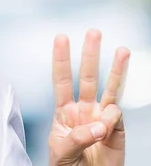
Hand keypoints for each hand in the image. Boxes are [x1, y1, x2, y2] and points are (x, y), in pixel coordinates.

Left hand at [49, 30, 128, 164]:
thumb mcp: (61, 151)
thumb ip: (78, 137)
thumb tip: (100, 124)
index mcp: (63, 111)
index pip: (61, 80)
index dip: (60, 59)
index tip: (61, 38)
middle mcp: (83, 109)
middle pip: (86, 76)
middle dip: (89, 54)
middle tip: (94, 32)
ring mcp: (101, 117)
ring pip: (109, 88)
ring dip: (115, 69)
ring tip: (122, 50)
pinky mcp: (117, 129)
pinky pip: (116, 116)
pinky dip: (112, 118)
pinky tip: (106, 125)